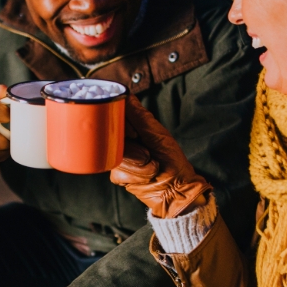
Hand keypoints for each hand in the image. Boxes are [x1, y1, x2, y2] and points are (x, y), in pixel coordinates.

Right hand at [110, 95, 212, 218]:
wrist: (176, 190)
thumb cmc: (172, 160)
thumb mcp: (158, 135)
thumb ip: (140, 117)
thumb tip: (126, 96)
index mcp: (133, 127)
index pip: (114, 116)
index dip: (120, 125)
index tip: (134, 134)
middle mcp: (123, 140)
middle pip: (111, 136)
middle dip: (132, 148)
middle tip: (148, 154)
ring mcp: (119, 157)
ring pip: (114, 155)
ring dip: (138, 164)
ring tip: (152, 166)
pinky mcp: (118, 174)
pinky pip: (118, 171)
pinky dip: (137, 175)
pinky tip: (147, 176)